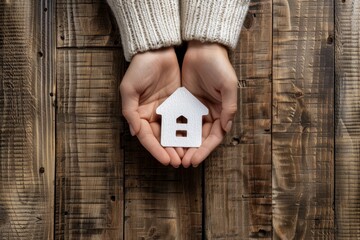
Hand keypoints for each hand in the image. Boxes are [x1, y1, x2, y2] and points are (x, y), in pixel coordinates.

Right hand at [120, 47, 182, 166]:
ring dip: (179, 144)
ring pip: (174, 131)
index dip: (156, 150)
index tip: (166, 160)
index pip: (148, 137)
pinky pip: (183, 119)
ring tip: (187, 155)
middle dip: (169, 151)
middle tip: (179, 162)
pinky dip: (187, 130)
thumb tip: (136, 133)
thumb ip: (130, 112)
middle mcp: (153, 114)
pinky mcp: (179, 102)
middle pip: (161, 138)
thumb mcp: (129, 89)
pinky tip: (194, 139)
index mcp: (140, 114)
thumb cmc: (139, 68)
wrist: (157, 49)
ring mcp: (167, 109)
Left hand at [181, 41, 237, 167]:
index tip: (195, 160)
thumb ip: (229, 107)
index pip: (214, 137)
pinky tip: (166, 138)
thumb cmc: (219, 65)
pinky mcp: (183, 102)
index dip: (205, 150)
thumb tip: (226, 128)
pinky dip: (174, 130)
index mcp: (221, 112)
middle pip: (200, 138)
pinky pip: (178, 119)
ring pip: (188, 132)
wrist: (202, 48)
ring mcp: (195, 109)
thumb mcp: (228, 85)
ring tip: (173, 155)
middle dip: (192, 151)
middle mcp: (208, 113)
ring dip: (182, 144)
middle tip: (182, 162)